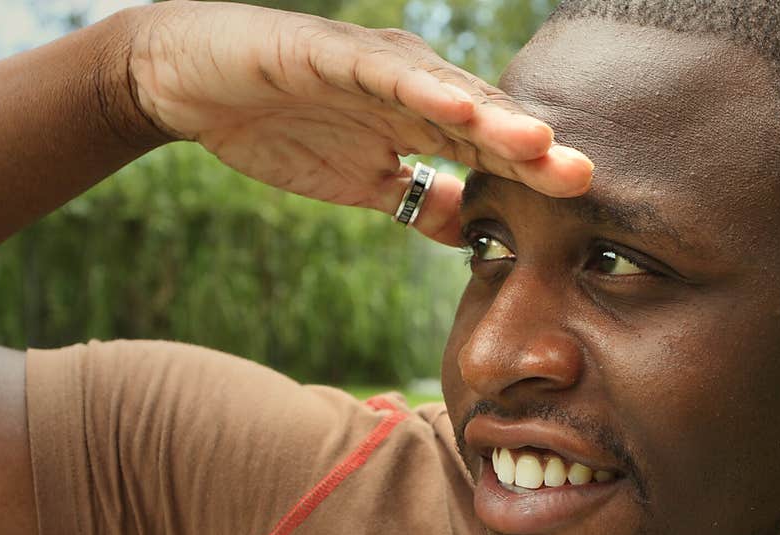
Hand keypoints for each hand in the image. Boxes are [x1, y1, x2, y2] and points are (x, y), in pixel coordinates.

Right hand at [129, 1, 593, 244]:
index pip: (485, 158)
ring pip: (444, 96)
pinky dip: (419, 91)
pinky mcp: (329, 54)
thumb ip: (418, 200)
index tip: (578, 217)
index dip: (529, 182)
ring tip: (541, 145)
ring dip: (492, 121)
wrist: (194, 86)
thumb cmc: (280, 128)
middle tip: (585, 180)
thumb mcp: (361, 182)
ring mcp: (373, 70)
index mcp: (419, 125)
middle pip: (480, 125)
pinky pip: (381, 74)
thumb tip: (472, 235)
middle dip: (532, 153)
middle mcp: (409, 92)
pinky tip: (458, 111)